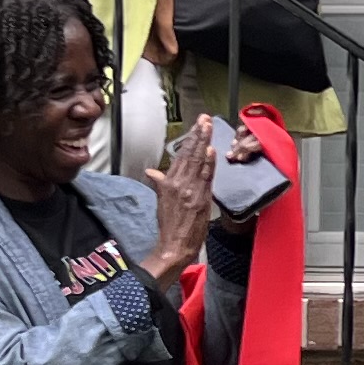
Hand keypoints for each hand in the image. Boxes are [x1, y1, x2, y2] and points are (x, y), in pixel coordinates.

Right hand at [136, 126, 214, 285]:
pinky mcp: (199, 199)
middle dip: (198, 134)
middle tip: (204, 118)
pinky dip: (208, 163)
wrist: (173, 246)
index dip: (189, 139)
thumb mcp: (161, 201)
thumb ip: (160, 184)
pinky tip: (211, 150)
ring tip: (208, 127)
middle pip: (189, 154)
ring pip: (197, 162)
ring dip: (204, 142)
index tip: (197, 125)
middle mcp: (178, 183)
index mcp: (168, 182)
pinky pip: (205, 177)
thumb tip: (152, 172)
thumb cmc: (169, 225)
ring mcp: (189, 190)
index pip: (181, 155)